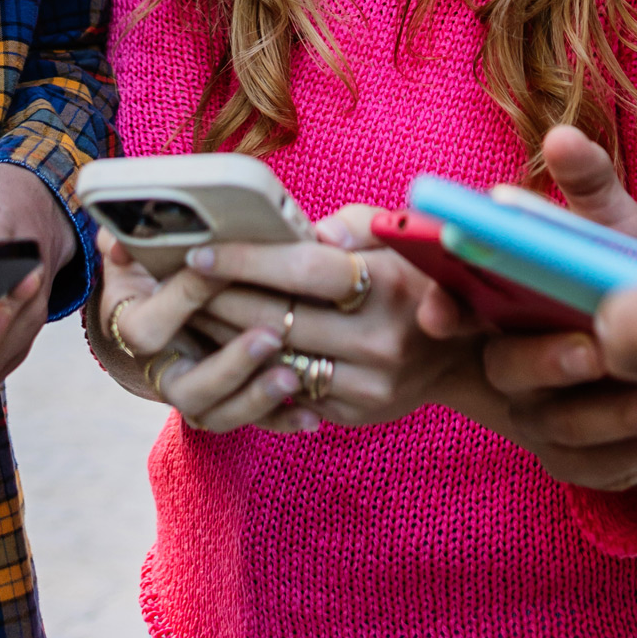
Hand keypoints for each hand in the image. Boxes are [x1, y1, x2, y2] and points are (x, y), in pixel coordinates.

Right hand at [91, 226, 309, 432]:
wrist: (166, 305)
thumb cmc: (156, 267)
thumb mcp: (135, 250)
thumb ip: (125, 241)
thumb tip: (119, 243)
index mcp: (135, 330)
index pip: (150, 327)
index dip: (185, 298)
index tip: (222, 268)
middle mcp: (163, 371)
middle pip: (186, 388)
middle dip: (230, 365)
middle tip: (270, 337)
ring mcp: (197, 393)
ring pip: (219, 415)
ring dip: (257, 399)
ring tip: (292, 378)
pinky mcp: (230, 403)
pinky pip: (254, 425)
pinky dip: (282, 421)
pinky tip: (312, 415)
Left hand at [189, 206, 473, 426]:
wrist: (459, 356)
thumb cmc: (414, 278)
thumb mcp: (397, 238)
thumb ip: (352, 225)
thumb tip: (307, 230)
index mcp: (388, 284)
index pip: (303, 270)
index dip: (247, 260)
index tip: (201, 252)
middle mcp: (378, 338)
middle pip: (278, 318)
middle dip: (219, 298)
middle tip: (177, 282)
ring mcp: (367, 383)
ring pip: (275, 359)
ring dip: (225, 337)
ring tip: (189, 313)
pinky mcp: (354, 413)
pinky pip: (290, 389)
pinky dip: (253, 368)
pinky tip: (223, 347)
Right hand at [436, 127, 636, 492]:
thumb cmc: (631, 276)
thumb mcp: (614, 227)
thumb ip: (591, 185)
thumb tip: (563, 136)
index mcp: (498, 307)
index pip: (451, 309)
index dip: (443, 309)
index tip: (442, 308)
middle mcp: (506, 366)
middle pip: (505, 372)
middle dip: (545, 361)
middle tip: (595, 348)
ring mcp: (540, 420)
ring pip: (559, 428)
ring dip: (611, 411)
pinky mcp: (578, 462)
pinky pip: (598, 466)